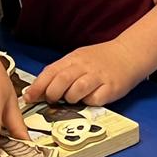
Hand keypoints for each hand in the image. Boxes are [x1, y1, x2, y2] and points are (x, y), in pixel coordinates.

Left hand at [22, 40, 144, 106]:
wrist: (128, 54)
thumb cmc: (100, 60)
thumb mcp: (78, 59)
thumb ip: (61, 72)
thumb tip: (40, 89)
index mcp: (74, 59)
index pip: (51, 71)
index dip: (37, 86)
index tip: (28, 97)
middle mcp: (85, 67)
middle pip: (62, 80)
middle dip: (52, 93)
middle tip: (52, 99)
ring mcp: (98, 77)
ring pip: (77, 90)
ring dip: (71, 98)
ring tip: (73, 98)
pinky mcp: (111, 88)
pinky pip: (95, 99)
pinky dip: (89, 102)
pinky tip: (91, 99)